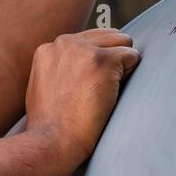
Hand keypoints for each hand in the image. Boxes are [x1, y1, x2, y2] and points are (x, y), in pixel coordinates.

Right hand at [24, 29, 139, 164]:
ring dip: (123, 65)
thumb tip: (79, 63)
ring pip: (123, 42)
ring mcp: (84, 51)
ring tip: (108, 90)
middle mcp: (64, 43)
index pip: (88, 39)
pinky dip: (131, 75)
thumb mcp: (42, 86)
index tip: (92, 83)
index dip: (97, 61)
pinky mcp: (103, 61)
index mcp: (48, 49)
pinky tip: (114, 94)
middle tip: (102, 88)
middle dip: (112, 58)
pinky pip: (133, 57)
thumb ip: (58, 67)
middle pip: (107, 35)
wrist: (53, 140)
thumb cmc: (50, 124)